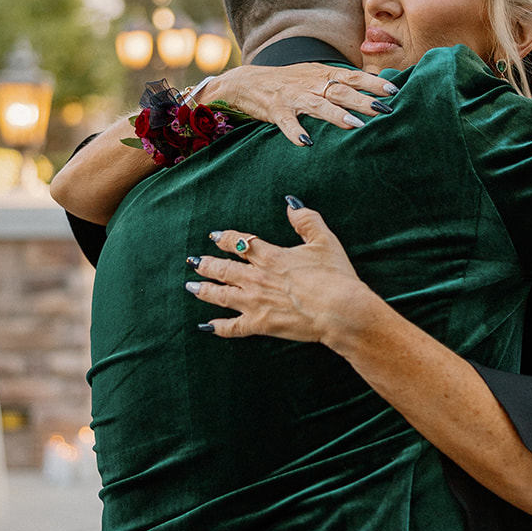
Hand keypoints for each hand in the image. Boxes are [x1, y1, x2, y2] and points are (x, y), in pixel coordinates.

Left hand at [187, 200, 378, 346]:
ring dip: (204, 290)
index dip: (224, 238)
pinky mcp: (260, 324)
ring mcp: (255, 303)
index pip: (239, 243)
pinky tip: (207, 326)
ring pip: (220, 295)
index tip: (214, 236)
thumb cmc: (335, 276)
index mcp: (270, 257)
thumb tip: (291, 204)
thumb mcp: (324, 240)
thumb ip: (306, 220)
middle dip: (206, 264)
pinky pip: (232, 327)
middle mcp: (257, 278)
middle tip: (193, 262)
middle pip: (223, 269)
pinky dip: (218, 327)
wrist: (340, 310)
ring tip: (191, 287)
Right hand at [194, 64, 397, 146]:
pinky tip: (306, 143)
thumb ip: (342, 81)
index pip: (354, 77)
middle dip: (363, 100)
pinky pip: (286, 122)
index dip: (374, 83)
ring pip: (318, 104)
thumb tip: (376, 86)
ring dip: (337, 115)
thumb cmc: (290, 81)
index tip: (395, 91)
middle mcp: (312, 83)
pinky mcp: (276, 109)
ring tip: (355, 125)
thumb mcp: (317, 75)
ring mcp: (294, 96)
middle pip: (341, 91)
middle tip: (383, 109)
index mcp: (324, 75)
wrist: (248, 81)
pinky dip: (295, 132)